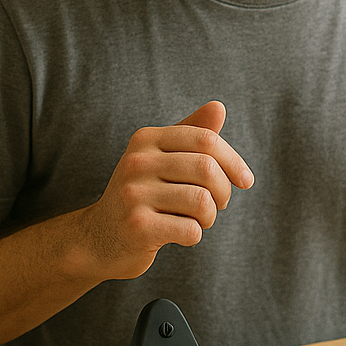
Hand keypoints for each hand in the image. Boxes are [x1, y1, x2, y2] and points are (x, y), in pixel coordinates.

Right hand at [81, 100, 252, 280]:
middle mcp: (136, 162)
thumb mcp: (162, 159)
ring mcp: (134, 195)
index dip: (233, 161)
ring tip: (199, 220)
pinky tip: (182, 234)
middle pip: (207, 169)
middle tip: (217, 204)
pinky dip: (195, 235)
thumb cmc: (142, 194)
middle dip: (224, 191)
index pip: (206, 140)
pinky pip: (191, 229)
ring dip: (210, 216)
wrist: (100, 238)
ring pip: (202, 201)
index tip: (245, 180)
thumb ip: (192, 134)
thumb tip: (218, 106)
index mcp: (146, 139)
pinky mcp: (137, 227)